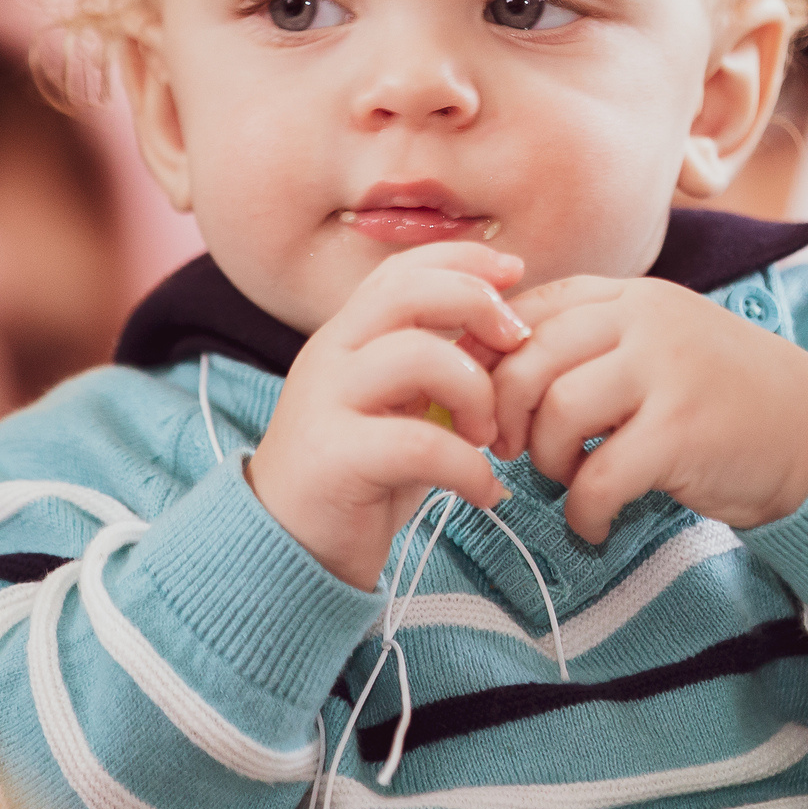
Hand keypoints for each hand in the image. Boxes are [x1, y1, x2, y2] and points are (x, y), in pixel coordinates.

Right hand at [248, 242, 533, 587]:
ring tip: (490, 437)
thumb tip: (512, 335)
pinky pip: (420, 443)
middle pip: (408, 290)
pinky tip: (483, 491)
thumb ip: (442, 369)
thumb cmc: (361, 476)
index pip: (402, 268)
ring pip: (417, 355)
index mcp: (348, 336)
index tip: (519, 271)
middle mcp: (330, 355)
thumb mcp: (402, 409)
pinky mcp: (334, 458)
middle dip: (478, 306)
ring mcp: (326, 402)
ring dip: (476, 393)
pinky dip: (469, 468)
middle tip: (517, 348)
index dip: (464, 259)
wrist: (288, 548)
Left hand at [489, 277, 807, 542]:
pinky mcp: (684, 431)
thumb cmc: (723, 396)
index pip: (532, 308)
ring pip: (558, 410)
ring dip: (545, 460)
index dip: (491, 359)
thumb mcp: (658, 345)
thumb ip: (591, 345)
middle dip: (504, 414)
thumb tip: (490, 373)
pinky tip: (595, 523)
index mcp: (633, 296)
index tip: (486, 402)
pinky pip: (599, 476)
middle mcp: (647, 321)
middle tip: (513, 449)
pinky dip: (583, 511)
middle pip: (530, 357)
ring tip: (567, 480)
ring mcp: (668, 372)